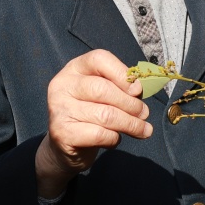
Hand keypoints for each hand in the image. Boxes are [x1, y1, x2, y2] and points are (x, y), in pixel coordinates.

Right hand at [37, 49, 152, 197]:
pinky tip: (115, 138)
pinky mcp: (62, 133)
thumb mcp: (102, 94)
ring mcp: (60, 109)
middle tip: (144, 113)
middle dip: (130, 103)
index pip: (99, 59)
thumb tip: (138, 89)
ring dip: (130, 124)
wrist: (66, 145)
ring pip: (105, 115)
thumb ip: (118, 86)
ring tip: (143, 129)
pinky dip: (114, 138)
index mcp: (74, 69)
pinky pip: (99, 134)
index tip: (138, 89)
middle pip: (103, 89)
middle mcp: (62, 85)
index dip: (122, 73)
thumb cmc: (90, 114)